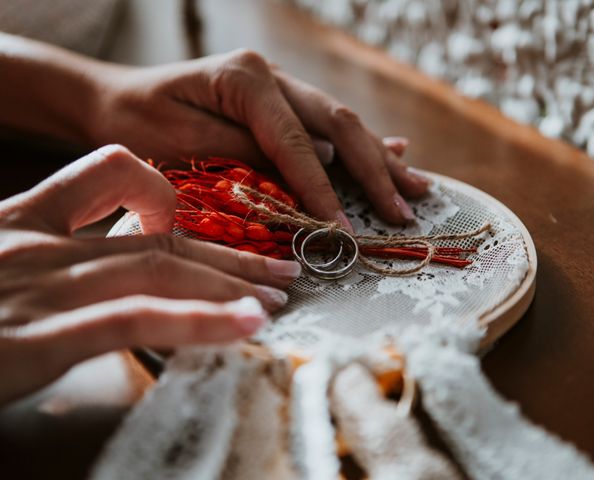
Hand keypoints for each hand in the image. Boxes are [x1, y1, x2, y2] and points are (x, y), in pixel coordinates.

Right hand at [0, 145, 300, 404]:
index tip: (205, 228)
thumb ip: (45, 263)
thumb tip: (107, 273)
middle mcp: (37, 244)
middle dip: (228, 251)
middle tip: (279, 265)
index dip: (172, 198)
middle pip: (158, 233)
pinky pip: (135, 319)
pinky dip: (198, 319)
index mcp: (21, 220)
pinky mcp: (35, 338)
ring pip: (159, 268)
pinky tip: (245, 325)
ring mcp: (37, 287)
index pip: (115, 178)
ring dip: (230, 282)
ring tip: (279, 294)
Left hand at [89, 50, 430, 226]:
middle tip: (403, 211)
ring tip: (417, 187)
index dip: (323, 190)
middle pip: (337, 126)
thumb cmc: (137, 123)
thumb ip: (245, 157)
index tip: (343, 231)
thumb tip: (308, 176)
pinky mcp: (281, 104)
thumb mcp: (182, 144)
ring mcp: (281, 87)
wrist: (114, 100)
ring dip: (380, 160)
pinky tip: (395, 153)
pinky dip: (363, 147)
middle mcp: (273, 77)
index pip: (298, 143)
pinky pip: (328, 127)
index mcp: (247, 79)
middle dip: (373, 174)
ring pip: (342, 125)